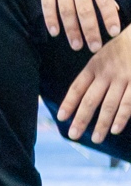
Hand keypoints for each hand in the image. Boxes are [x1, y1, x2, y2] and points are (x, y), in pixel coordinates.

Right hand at [36, 0, 121, 51]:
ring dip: (71, 30)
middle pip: (84, 9)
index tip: (113, 33)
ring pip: (66, 10)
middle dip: (90, 31)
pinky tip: (55, 31)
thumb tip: (113, 9)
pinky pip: (47, 3)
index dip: (109, 17)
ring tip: (76, 45)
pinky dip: (50, 19)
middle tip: (94, 47)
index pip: (104, 0)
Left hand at [59, 28, 130, 143]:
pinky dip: (121, 117)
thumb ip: (95, 73)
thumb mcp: (104, 55)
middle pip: (90, 99)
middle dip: (81, 118)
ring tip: (95, 139)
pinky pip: (128, 102)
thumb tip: (82, 94)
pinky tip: (115, 129)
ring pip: (108, 105)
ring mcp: (122, 78)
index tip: (61, 117)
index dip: (68, 103)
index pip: (77, 88)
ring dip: (101, 123)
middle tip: (73, 135)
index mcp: (94, 66)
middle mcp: (106, 73)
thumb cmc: (124, 47)